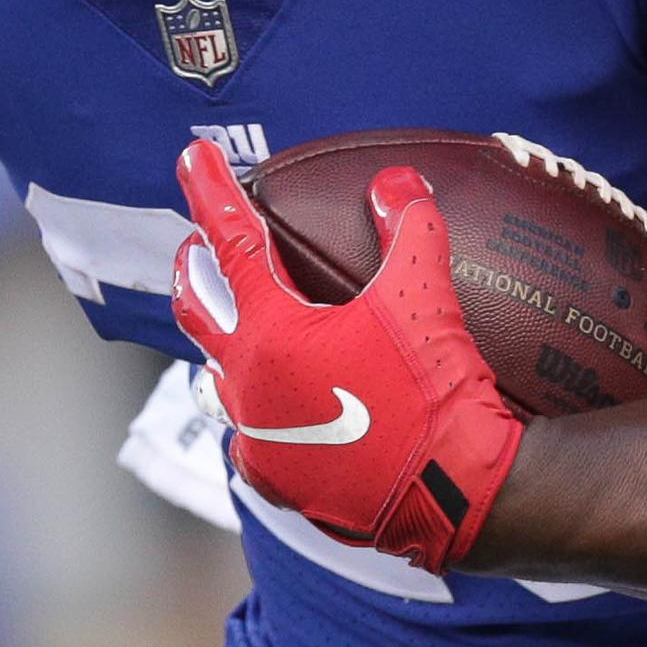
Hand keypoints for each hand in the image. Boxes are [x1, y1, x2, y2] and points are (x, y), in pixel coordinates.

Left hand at [170, 139, 522, 573]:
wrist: (453, 491)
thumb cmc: (434, 392)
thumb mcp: (425, 298)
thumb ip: (408, 229)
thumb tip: (397, 181)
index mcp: (273, 332)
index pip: (231, 241)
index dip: (210, 190)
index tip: (192, 155)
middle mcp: (247, 385)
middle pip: (197, 309)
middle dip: (193, 270)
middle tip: (198, 245)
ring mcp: (255, 438)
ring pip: (220, 377)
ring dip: (227, 344)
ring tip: (241, 326)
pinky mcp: (274, 482)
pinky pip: (250, 435)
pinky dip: (259, 408)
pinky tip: (279, 404)